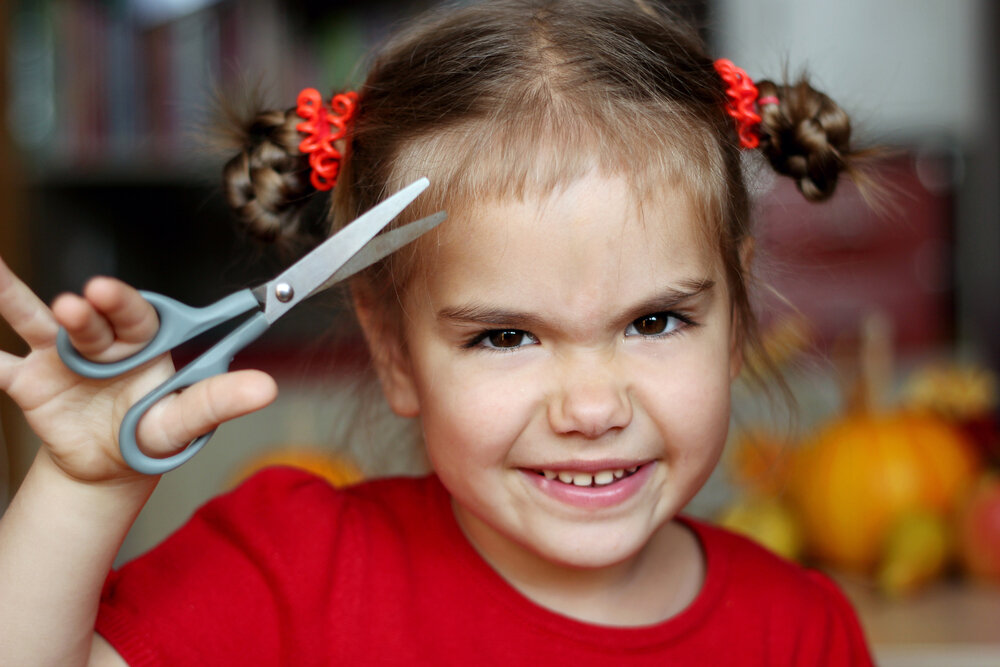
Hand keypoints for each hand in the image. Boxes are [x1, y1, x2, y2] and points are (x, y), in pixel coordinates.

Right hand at [0, 256, 276, 482]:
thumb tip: (266, 388)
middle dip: (85, 311)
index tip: (103, 291)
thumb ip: (219, 401)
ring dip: (15, 299)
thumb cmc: (153, 431)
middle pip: (91, 319)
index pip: (136, 315)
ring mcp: (61, 356)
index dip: (120, 302)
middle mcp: (102, 341)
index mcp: (144, 341)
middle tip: (78, 301)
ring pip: (36, 321)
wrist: (108, 466)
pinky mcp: (29, 380)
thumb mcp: (184, 420)